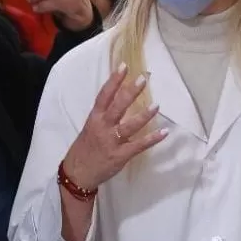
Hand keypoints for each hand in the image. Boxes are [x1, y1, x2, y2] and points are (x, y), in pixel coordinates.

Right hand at [61, 64, 167, 190]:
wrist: (77, 174)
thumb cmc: (84, 149)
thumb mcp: (90, 128)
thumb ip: (104, 116)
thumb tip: (120, 100)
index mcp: (94, 119)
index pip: (104, 96)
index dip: (114, 81)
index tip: (124, 66)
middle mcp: (103, 127)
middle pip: (118, 106)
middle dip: (130, 92)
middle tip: (143, 79)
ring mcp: (112, 142)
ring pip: (130, 126)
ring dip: (144, 115)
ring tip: (157, 105)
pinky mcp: (120, 155)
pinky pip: (138, 145)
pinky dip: (152, 139)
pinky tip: (164, 132)